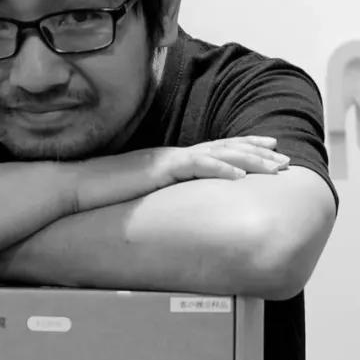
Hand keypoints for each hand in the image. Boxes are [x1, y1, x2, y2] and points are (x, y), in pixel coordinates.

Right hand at [69, 136, 288, 213]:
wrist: (75, 188)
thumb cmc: (102, 196)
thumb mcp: (140, 195)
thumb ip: (161, 197)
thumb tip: (176, 211)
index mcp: (171, 160)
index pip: (215, 151)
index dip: (244, 148)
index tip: (268, 150)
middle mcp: (173, 155)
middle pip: (225, 148)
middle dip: (257, 151)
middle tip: (284, 157)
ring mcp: (167, 159)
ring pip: (219, 154)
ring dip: (250, 159)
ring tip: (274, 165)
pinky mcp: (158, 168)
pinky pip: (196, 166)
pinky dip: (220, 169)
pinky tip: (240, 174)